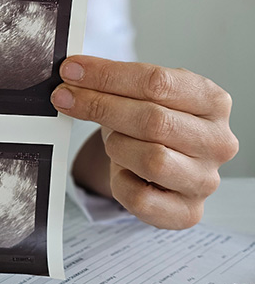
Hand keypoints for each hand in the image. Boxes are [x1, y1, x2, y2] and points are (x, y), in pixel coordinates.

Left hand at [51, 56, 237, 228]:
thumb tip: (74, 72)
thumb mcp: (140, 95)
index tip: (71, 70)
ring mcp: (205, 180)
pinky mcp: (187, 213)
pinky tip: (120, 171)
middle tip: (64, 97)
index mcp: (213, 102)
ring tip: (111, 141)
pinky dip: (121, 182)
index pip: (158, 82)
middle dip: (100, 106)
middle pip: (153, 120)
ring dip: (117, 146)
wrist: (163, 168)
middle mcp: (217, 142)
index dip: (108, 75)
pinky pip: (141, 198)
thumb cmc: (152, 125)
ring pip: (152, 160)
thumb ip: (114, 80)